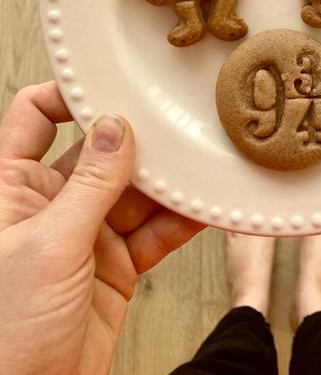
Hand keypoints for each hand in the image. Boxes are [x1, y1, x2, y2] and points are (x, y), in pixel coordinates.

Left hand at [0, 82, 203, 374]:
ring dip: (168, 183)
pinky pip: (154, 233)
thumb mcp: (48, 247)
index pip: (34, 118)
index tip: (110, 83)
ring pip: (135, 193)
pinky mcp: (115, 266)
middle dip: (139, 143)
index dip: (68, 95)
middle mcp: (50, 205)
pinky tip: (204, 206)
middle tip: (176, 124)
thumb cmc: (5, 334)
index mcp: (12, 189)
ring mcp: (86, 235)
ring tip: (201, 163)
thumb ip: (89, 185)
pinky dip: (180, 222)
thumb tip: (115, 128)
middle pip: (100, 153)